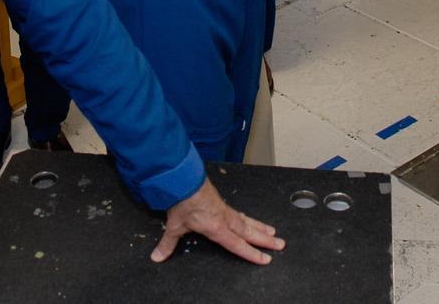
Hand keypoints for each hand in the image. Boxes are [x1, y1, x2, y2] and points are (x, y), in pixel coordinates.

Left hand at [152, 178, 283, 265]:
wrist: (184, 179)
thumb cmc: (182, 201)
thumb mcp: (174, 225)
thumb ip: (167, 243)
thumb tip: (157, 257)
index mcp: (217, 228)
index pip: (238, 244)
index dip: (252, 253)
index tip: (266, 259)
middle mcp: (225, 219)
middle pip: (249, 231)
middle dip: (265, 239)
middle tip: (281, 244)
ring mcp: (225, 209)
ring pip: (247, 221)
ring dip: (260, 227)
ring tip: (273, 233)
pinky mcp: (221, 202)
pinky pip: (239, 213)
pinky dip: (248, 218)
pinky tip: (249, 219)